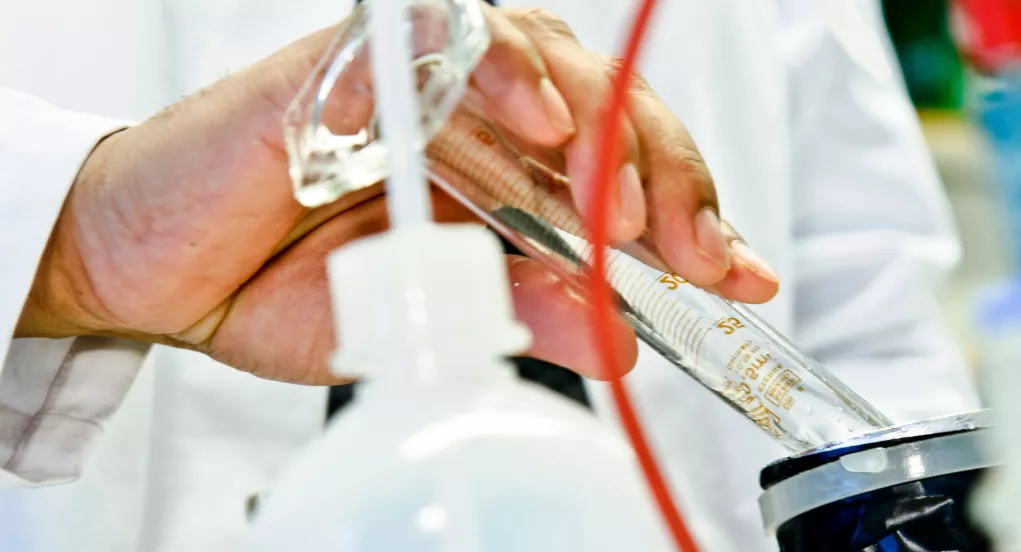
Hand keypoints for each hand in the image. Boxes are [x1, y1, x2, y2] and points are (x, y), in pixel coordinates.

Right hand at [16, 5, 779, 384]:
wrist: (149, 261)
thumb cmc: (273, 279)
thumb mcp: (419, 320)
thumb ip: (516, 315)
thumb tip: (613, 339)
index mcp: (506, 173)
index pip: (623, 176)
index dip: (694, 214)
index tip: (742, 272)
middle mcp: (479, 115)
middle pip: (609, 107)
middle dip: (669, 180)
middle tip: (698, 254)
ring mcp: (424, 78)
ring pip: (549, 58)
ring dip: (604, 130)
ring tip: (626, 212)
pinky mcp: (358, 59)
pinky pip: (442, 32)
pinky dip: (496, 66)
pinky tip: (532, 119)